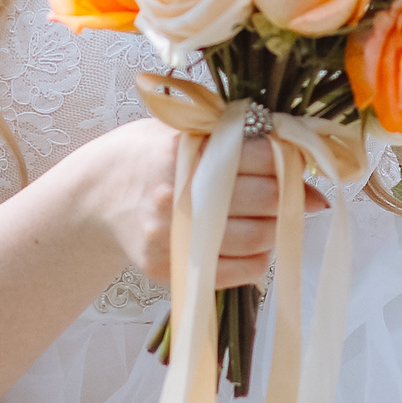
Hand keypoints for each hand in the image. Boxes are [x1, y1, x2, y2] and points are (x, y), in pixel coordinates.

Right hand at [76, 119, 330, 291]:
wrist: (95, 198)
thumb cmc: (149, 156)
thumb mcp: (186, 131)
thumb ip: (240, 141)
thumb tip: (306, 166)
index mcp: (186, 150)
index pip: (264, 155)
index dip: (290, 160)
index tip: (298, 164)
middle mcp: (179, 193)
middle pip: (268, 198)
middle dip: (290, 196)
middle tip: (292, 194)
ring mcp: (173, 236)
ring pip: (260, 238)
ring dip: (277, 228)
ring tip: (268, 217)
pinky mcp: (170, 268)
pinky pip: (240, 271)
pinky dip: (259, 258)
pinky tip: (252, 243)